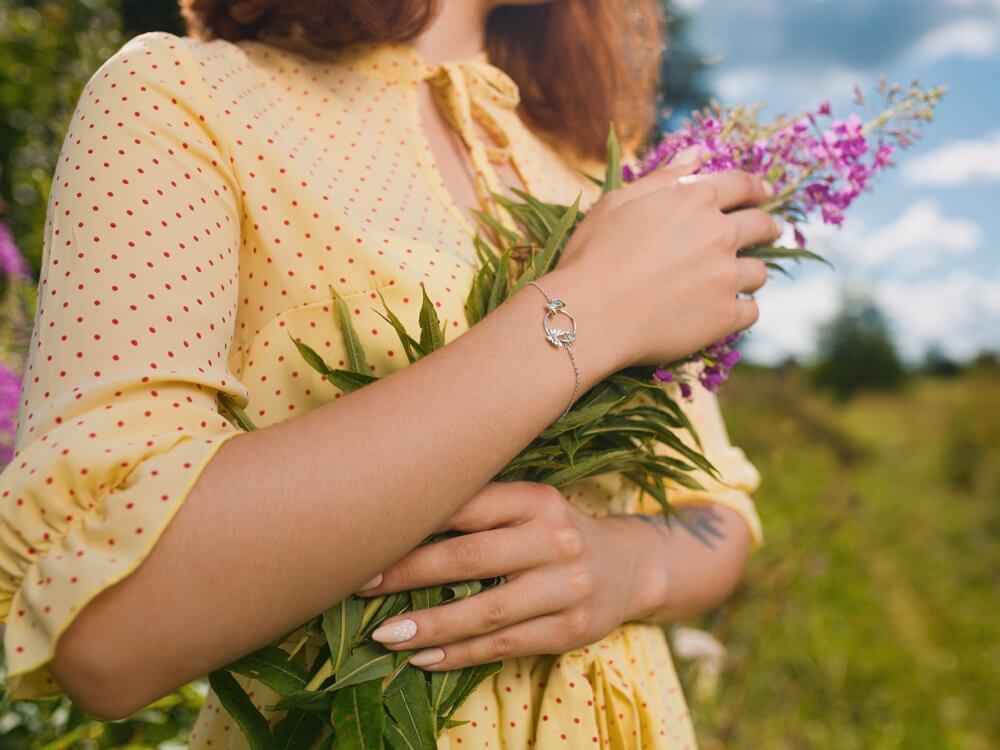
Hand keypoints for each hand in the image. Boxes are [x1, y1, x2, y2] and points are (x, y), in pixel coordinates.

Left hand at [355, 482, 658, 670]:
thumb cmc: (556, 533)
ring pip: (485, 610)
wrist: (628, 567)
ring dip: (429, 625)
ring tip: (385, 634)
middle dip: (408, 574)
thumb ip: (478, 510)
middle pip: (469, 558)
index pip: (466, 506)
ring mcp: (566, 586)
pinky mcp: (569, 629)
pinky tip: (423, 659)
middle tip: (361, 585)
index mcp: (537, 499)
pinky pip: (504, 645)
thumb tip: (396, 524)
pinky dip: (460, 654)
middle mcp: (555, 539)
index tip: (367, 538)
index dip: (414, 523)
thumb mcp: (528, 508)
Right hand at [539, 158, 780, 372]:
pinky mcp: (725, 316)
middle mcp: (718, 233)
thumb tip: (697, 153)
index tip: (764, 195)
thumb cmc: (593, 256)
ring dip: (749, 273)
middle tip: (767, 233)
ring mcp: (725, 277)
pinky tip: (723, 312)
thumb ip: (663, 177)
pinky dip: (739, 310)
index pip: (743, 184)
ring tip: (734, 280)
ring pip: (758, 272)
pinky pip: (750, 311)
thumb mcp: (617, 203)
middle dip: (767, 227)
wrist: (588, 315)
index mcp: (694, 199)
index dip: (756, 189)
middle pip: (762, 226)